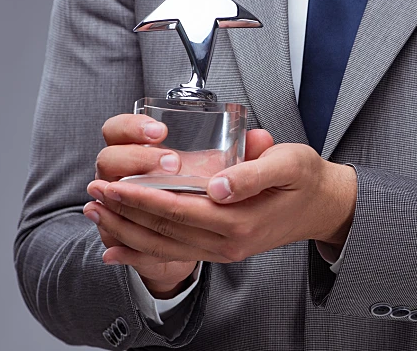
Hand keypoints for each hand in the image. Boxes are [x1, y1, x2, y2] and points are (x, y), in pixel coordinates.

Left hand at [85, 142, 356, 266]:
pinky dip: (143, 252)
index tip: (112, 183)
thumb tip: (216, 185)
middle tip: (92, 193)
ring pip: (165, 244)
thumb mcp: (288, 164)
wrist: (324, 206)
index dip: (141, 197)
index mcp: (239, 219)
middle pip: (164, 230)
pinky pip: (176, 253)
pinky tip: (118, 249)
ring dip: (126, 231)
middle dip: (124, 212)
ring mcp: (224, 251)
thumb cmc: (305, 177)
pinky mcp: (223, 251)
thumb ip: (252, 173)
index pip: (177, 209)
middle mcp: (227, 242)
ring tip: (96, 214)